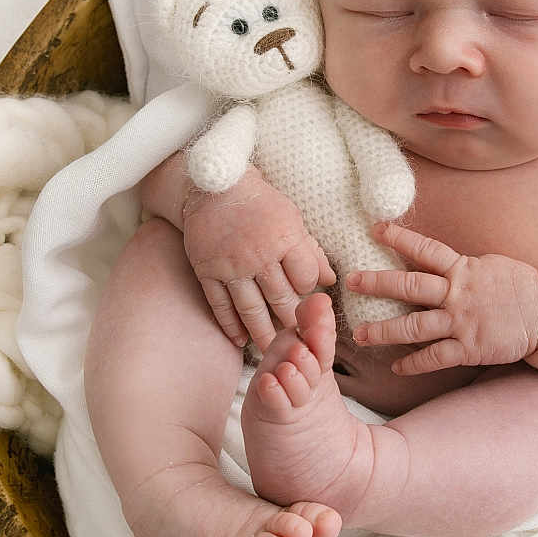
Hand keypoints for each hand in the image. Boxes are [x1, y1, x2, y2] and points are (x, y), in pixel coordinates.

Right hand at [181, 168, 335, 349]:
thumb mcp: (292, 219)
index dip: (308, 291)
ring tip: (271, 349)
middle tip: (296, 340)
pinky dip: (230, 325)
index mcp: (285, 238)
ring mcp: (231, 265)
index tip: (305, 296)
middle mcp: (259, 255)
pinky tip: (239, 339)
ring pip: (251, 309)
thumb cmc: (260, 203)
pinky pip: (220, 304)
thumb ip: (311, 251)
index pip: (305, 279)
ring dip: (262, 333)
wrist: (214, 186)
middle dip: (290, 322)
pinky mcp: (208, 271)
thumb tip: (330, 280)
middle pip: (280, 299)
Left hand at [344, 221, 537, 374]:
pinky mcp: (469, 348)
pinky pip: (435, 357)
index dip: (399, 237)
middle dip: (377, 283)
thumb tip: (435, 262)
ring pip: (414, 326)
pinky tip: (396, 367)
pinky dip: (413, 364)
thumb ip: (461, 267)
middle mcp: (457, 294)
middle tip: (351, 281)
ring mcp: (461, 322)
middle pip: (409, 287)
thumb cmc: (518, 287)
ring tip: (360, 334)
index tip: (375, 229)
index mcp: (463, 269)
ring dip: (383, 331)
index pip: (425, 249)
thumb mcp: (489, 265)